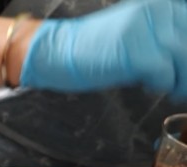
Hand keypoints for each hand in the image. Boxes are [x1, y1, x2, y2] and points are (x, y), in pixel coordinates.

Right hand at [21, 0, 186, 97]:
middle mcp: (155, 14)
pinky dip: (162, 85)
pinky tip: (149, 87)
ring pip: (184, 59)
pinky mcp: (134, 53)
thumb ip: (162, 38)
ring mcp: (145, 32)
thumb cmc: (93, 49)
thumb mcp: (135, 33)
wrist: (58, 52)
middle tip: (181, 87)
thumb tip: (184, 59)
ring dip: (180, 81)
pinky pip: (165, 73)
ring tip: (171, 90)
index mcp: (158, 8)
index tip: (184, 71)